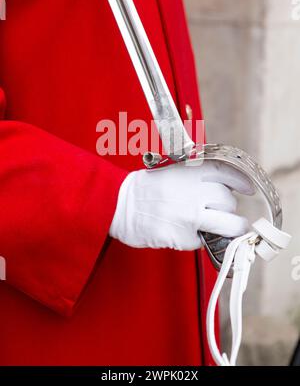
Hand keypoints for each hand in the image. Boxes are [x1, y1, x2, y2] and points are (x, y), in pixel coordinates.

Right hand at [109, 160, 254, 250]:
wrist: (118, 204)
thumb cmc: (144, 189)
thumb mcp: (171, 172)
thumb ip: (196, 178)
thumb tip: (222, 191)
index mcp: (190, 172)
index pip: (226, 173)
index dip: (241, 182)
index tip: (248, 189)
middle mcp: (193, 192)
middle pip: (229, 201)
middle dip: (228, 209)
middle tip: (218, 212)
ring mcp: (189, 215)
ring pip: (228, 225)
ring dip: (230, 230)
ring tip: (224, 231)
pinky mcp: (182, 236)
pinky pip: (202, 241)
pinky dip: (197, 240)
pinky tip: (182, 232)